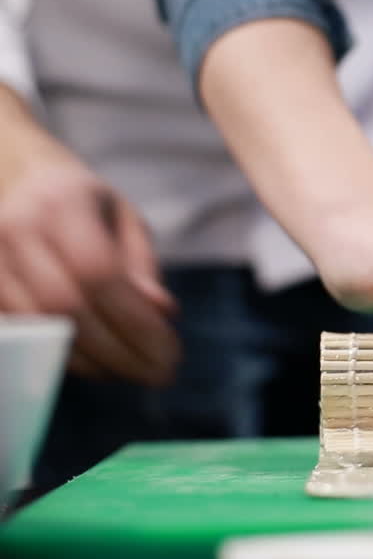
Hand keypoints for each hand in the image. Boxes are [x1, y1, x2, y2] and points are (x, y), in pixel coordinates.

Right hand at [0, 133, 177, 385]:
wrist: (19, 183)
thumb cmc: (85, 206)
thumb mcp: (125, 221)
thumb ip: (142, 268)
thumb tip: (163, 314)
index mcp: (61, 203)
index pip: (98, 272)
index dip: (135, 320)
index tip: (171, 352)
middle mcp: (15, 227)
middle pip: (65, 307)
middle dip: (118, 350)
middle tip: (159, 374)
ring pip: (38, 328)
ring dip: (92, 362)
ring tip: (132, 371)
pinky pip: (21, 335)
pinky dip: (62, 357)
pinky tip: (97, 363)